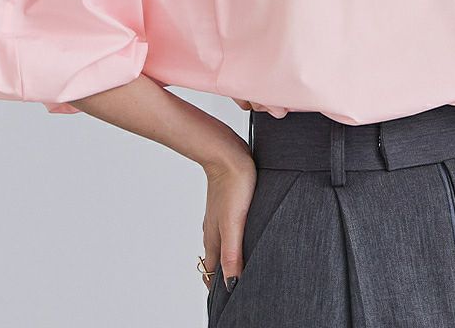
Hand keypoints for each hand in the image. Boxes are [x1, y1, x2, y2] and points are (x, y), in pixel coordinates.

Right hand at [201, 150, 256, 292]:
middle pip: (215, 258)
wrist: (227, 153)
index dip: (217, 286)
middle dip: (222, 275)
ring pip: (221, 242)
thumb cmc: (232, 184)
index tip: (226, 300)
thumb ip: (232, 253)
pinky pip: (228, 226)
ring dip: (228, 256)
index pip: (211, 271)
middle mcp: (214, 229)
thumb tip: (231, 283)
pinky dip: (233, 237)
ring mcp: (220, 215)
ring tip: (239, 266)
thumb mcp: (234, 224)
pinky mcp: (228, 202)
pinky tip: (243, 233)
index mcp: (214, 238)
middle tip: (235, 287)